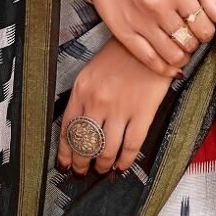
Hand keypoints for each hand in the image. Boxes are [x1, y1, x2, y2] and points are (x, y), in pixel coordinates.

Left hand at [56, 37, 174, 177]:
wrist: (150, 43)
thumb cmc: (121, 55)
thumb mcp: (92, 71)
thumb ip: (83, 97)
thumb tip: (79, 127)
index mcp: (82, 89)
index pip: (67, 129)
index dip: (66, 152)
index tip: (66, 164)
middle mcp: (97, 101)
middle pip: (85, 144)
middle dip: (82, 163)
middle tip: (83, 172)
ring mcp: (120, 108)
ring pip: (106, 150)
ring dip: (103, 165)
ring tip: (103, 170)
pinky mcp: (142, 113)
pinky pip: (130, 147)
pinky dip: (125, 161)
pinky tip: (122, 166)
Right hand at [87, 0, 215, 77]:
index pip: (203, 26)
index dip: (206, 32)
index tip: (201, 30)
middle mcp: (159, 7)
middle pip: (189, 42)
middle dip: (193, 44)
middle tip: (189, 38)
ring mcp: (141, 22)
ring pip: (172, 55)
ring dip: (181, 57)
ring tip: (180, 51)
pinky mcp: (124, 32)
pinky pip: (149, 60)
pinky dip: (163, 68)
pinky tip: (168, 65)